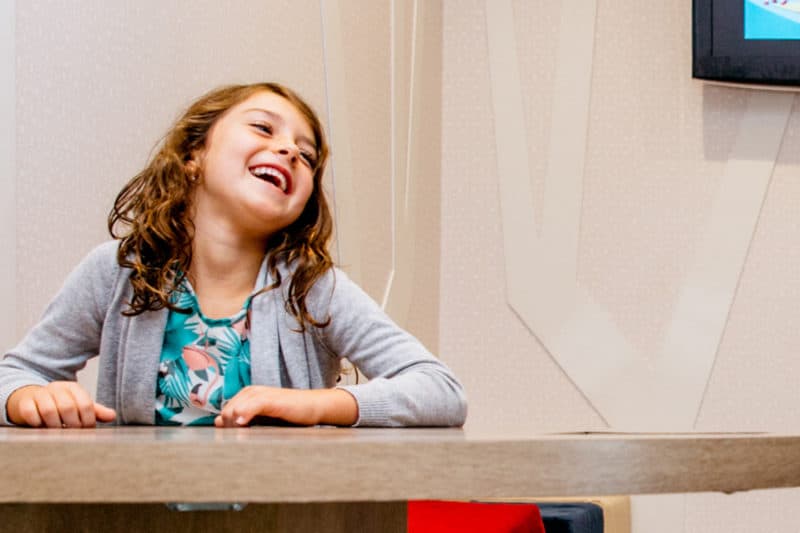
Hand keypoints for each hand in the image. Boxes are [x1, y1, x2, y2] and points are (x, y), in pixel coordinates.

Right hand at [7, 382, 116, 427]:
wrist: (30, 398)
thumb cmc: (59, 404)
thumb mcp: (78, 405)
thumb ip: (95, 411)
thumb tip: (112, 416)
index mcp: (73, 388)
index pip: (85, 404)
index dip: (88, 420)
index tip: (86, 430)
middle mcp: (57, 389)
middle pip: (68, 408)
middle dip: (72, 425)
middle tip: (72, 434)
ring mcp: (39, 394)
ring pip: (49, 411)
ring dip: (55, 425)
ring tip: (58, 432)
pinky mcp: (24, 403)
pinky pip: (30, 413)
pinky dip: (36, 422)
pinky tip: (40, 427)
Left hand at [214, 386, 357, 427]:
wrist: (313, 406)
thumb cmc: (290, 413)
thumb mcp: (263, 417)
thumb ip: (242, 418)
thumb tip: (219, 421)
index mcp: (248, 395)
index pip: (225, 412)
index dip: (226, 426)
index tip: (234, 438)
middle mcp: (251, 392)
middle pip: (227, 411)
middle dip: (228, 427)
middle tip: (238, 440)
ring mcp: (261, 395)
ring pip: (235, 408)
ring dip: (232, 424)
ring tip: (238, 436)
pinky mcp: (271, 399)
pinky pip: (252, 405)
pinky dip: (244, 413)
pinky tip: (241, 423)